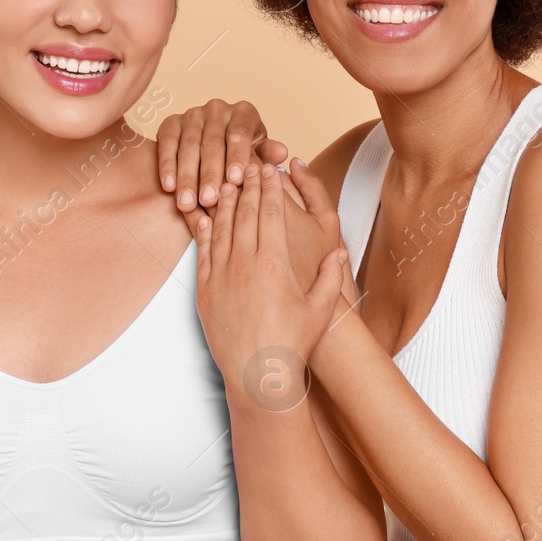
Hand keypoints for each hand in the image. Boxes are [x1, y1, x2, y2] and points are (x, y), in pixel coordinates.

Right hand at [157, 99, 287, 217]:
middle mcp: (218, 109)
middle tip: (208, 200)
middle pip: (213, 142)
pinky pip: (167, 144)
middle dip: (210, 173)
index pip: (240, 133)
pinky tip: (169, 187)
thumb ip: (266, 157)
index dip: (237, 156)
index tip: (235, 181)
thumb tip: (282, 153)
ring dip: (187, 176)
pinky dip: (167, 166)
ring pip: (188, 146)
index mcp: (244, 113)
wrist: (215, 149)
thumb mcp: (258, 155)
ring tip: (187, 203)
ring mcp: (192, 114)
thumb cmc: (242, 156)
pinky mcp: (171, 123)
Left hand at [195, 163, 348, 412]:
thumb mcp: (319, 309)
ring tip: (227, 181)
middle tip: (249, 164)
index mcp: (274, 263)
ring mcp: (220, 276)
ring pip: (221, 228)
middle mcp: (244, 264)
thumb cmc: (293, 343)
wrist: (258, 376)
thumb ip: (329, 277)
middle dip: (247, 185)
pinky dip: (204, 231)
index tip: (270, 170)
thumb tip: (338, 253)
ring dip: (224, 202)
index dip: (271, 189)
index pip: (271, 214)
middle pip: (244, 213)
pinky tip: (205, 216)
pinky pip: (203, 252)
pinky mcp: (204, 290)